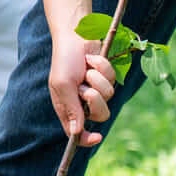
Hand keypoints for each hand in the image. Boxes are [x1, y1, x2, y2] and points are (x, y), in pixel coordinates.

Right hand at [47, 31, 117, 147]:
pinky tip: (91, 60)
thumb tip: (75, 133)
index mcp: (67, 107)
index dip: (87, 139)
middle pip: (100, 115)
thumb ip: (71, 109)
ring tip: (86, 68)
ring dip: (97, 79)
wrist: (74, 36)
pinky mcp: (106, 78)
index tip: (97, 137)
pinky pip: (113, 79)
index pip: (76, 133)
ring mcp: (95, 89)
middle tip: (86, 89)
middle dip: (96, 101)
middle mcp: (81, 102)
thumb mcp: (63, 85)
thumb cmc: (64, 60)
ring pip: (108, 96)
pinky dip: (103, 68)